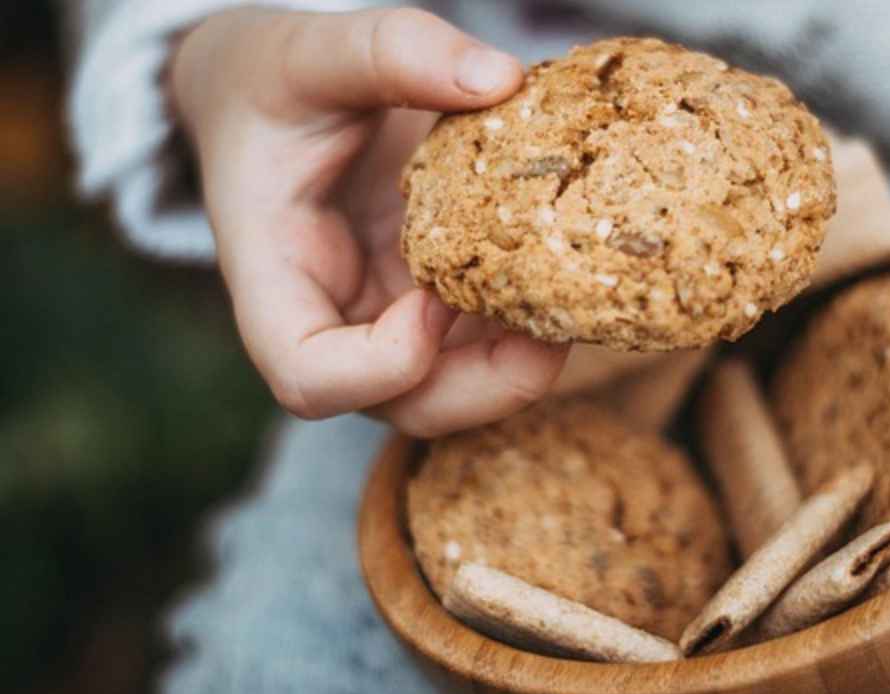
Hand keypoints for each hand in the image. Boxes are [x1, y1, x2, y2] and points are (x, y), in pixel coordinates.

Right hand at [169, 8, 566, 435]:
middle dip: (488, 386)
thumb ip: (390, 51)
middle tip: (553, 328)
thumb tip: (498, 78)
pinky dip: (535, 320)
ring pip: (462, 387)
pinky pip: (489, 338)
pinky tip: (576, 268)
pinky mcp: (436, 300)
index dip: (380, 366)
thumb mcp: (311, 52)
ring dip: (527, 362)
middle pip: (407, 407)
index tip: (433, 299)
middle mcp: (335, 321)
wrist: (269, 97)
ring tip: (581, 297)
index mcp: (275, 279)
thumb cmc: (270, 83)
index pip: (310, 377)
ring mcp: (389, 319)